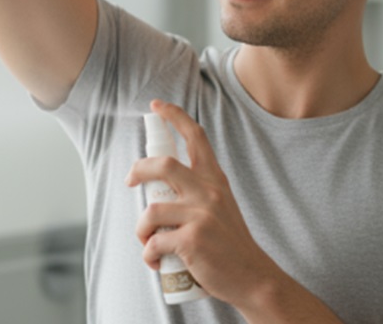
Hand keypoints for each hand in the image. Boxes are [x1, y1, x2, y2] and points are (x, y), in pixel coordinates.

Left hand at [125, 99, 277, 309]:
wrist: (253, 277)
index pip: (196, 137)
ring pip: (150, 211)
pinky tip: (156, 262)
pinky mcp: (192, 240)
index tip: (156, 105)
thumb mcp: (221, 205)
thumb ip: (199, 191)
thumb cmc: (229, 244)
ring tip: (148, 242)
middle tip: (129, 180)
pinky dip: (149, 254)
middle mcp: (209, 192)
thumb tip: (159, 188)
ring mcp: (201, 215)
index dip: (175, 116)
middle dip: (138, 170)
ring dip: (141, 230)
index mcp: (215, 180)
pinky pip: (154, 242)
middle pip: (163, 165)